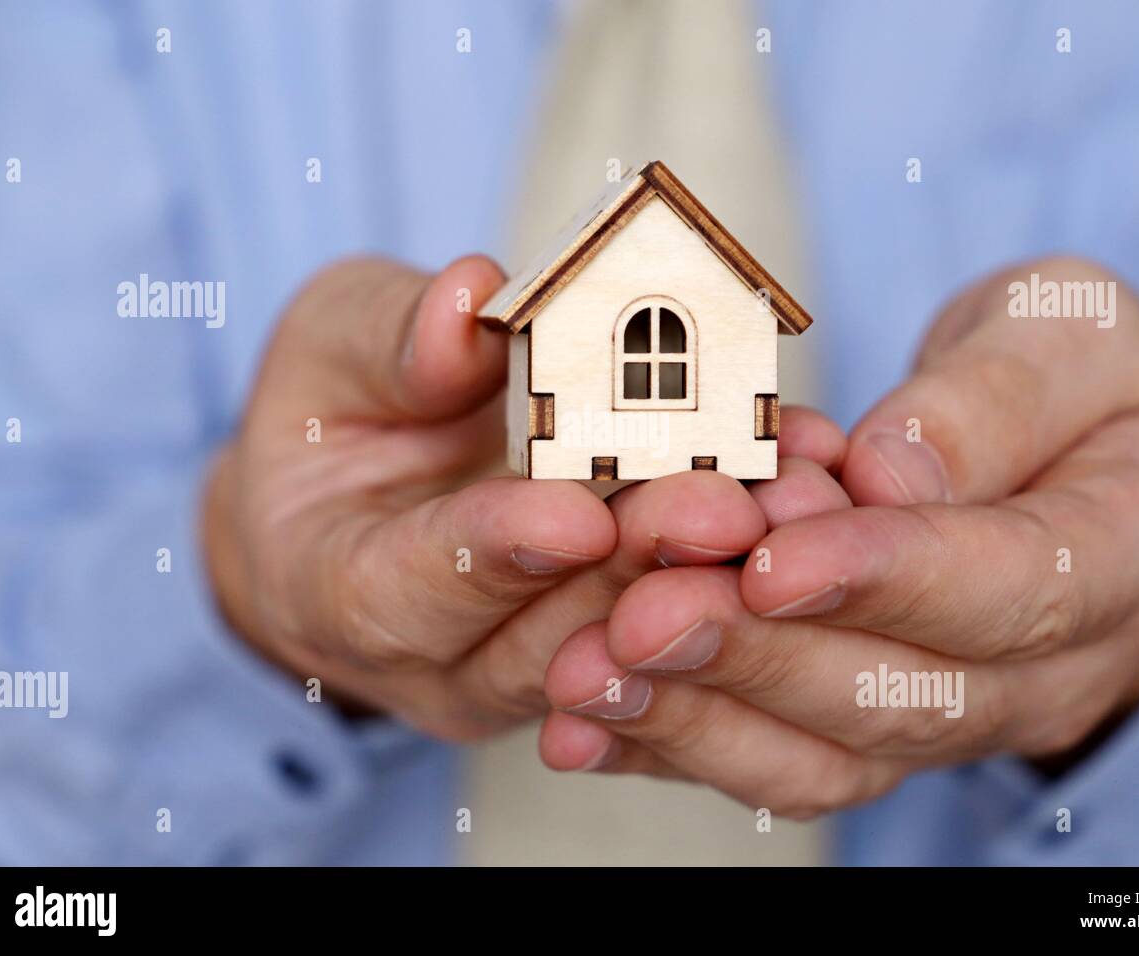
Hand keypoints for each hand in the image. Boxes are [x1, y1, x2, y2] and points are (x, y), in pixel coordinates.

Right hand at [203, 255, 848, 740]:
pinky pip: (675, 629)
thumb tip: (468, 303)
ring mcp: (526, 673)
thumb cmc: (339, 411)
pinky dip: (738, 568)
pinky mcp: (602, 658)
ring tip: (786, 502)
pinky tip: (801, 496)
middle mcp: (439, 659)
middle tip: (725, 507)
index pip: (413, 588)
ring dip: (708, 581)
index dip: (496, 552)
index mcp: (342, 589)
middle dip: (638, 570)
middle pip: (543, 638)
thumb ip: (393, 338)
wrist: (367, 492)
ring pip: (626, 649)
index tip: (579, 515)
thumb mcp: (338, 345)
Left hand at [539, 256, 1138, 815]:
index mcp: (1132, 554)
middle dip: (757, 658)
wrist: (1100, 474)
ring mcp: (959, 715)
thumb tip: (887, 477)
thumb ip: (991, 401)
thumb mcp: (1068, 333)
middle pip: (902, 696)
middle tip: (641, 616)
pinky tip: (586, 721)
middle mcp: (1051, 670)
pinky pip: (780, 761)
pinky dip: (676, 745)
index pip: (1013, 587)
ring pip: (830, 756)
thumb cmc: (1086, 385)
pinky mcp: (875, 728)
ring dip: (699, 719)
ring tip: (590, 674)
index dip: (888, 578)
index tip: (773, 560)